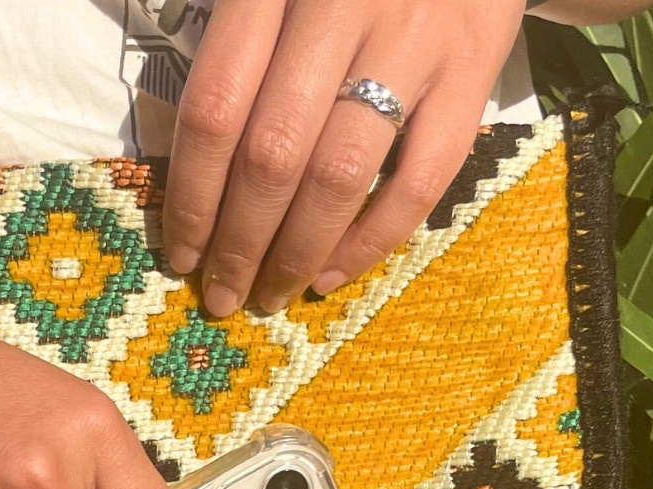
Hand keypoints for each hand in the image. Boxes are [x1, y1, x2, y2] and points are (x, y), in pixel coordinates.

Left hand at [162, 0, 523, 316]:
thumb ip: (240, 49)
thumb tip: (196, 170)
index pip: (216, 109)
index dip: (191, 196)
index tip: (182, 252)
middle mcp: (340, 7)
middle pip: (272, 153)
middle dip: (240, 243)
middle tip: (224, 295)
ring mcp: (412, 40)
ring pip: (339, 175)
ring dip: (296, 253)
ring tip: (270, 295)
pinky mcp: (471, 73)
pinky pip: (418, 182)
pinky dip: (369, 242)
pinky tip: (331, 276)